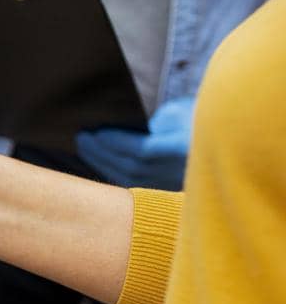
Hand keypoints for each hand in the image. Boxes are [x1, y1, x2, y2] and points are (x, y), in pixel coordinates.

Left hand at [76, 97, 193, 189]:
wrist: (222, 139)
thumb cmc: (198, 117)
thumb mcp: (177, 112)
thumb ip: (150, 123)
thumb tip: (116, 129)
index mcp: (186, 150)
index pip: (144, 150)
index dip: (117, 142)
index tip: (96, 132)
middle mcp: (181, 172)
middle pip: (132, 167)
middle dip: (103, 152)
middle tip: (81, 137)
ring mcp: (174, 185)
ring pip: (131, 179)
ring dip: (103, 162)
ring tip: (84, 147)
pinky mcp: (168, 191)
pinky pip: (135, 184)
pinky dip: (113, 172)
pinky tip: (98, 161)